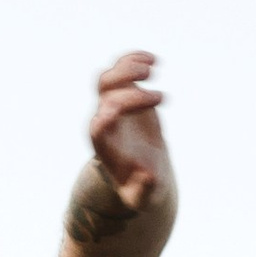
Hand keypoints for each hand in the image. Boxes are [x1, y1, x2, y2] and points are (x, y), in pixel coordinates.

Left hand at [88, 48, 167, 212]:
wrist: (143, 171)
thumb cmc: (141, 187)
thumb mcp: (143, 197)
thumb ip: (143, 190)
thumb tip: (147, 176)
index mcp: (105, 146)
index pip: (97, 128)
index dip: (103, 119)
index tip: (115, 114)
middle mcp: (104, 121)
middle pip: (104, 97)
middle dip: (128, 94)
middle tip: (158, 98)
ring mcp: (112, 103)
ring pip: (108, 78)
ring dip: (127, 69)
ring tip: (151, 70)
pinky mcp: (126, 92)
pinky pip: (123, 69)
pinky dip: (134, 60)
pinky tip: (154, 61)